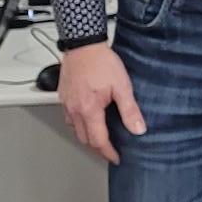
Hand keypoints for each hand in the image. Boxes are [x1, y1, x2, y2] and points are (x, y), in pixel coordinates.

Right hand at [57, 43, 145, 164]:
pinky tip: (88, 118)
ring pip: (74, 129)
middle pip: (84, 139)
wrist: (83, 44)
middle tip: (110, 149)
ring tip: (100, 136)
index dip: (108, 152)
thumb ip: (129, 110)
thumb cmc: (101, 61)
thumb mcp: (122, 85)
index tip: (116, 157)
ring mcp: (66, 103)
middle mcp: (74, 110)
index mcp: (89, 110)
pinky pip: (69, 117)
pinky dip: (79, 124)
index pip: (98, 141)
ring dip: (87, 136)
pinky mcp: (63, 96)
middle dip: (98, 147)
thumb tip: (138, 129)